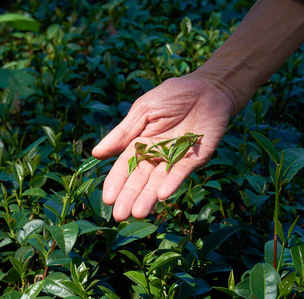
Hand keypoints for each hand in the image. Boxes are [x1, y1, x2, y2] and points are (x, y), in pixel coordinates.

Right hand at [92, 76, 235, 220]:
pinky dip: (172, 182)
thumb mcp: (143, 110)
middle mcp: (158, 156)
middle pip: (142, 179)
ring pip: (160, 181)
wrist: (207, 88)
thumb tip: (96, 153)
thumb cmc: (172, 95)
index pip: (125, 166)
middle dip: (130, 196)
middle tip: (120, 215)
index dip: (117, 181)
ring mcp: (177, 159)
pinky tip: (162, 194)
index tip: (107, 198)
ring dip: (149, 197)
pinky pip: (182, 172)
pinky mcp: (196, 158)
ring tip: (138, 213)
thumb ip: (123, 133)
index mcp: (141, 143)